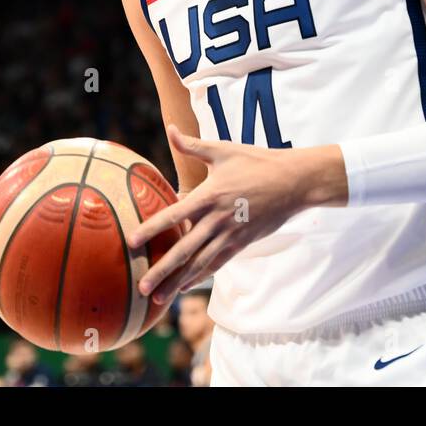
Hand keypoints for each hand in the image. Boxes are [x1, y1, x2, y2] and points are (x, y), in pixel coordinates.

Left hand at [126, 124, 344, 304]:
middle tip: (141, 287)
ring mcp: (231, 234)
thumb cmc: (256, 162)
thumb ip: (192, 145)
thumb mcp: (223, 150)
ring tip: (158, 298)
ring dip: (177, 281)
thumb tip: (170, 128)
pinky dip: (200, 276)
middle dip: (161, 270)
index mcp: (209, 195)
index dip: (152, 229)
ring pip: (199, 263)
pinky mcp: (242, 243)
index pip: (174, 215)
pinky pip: (217, 263)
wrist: (293, 181)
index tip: (132, 241)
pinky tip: (185, 287)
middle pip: (184, 250)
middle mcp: (217, 219)